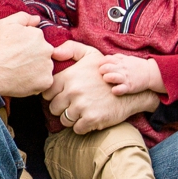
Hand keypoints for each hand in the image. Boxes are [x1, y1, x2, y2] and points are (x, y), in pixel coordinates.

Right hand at [0, 12, 55, 97]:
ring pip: (45, 66)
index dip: (26, 44)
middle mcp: (47, 50)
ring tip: (20, 70)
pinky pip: (45, 81)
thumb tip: (37, 19)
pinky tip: (24, 79)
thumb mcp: (3, 24)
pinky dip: (37, 81)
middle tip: (17, 61)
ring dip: (36, 68)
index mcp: (38, 35)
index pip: (37, 39)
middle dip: (33, 55)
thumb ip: (23, 17)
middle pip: (43, 52)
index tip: (16, 50)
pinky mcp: (46, 82)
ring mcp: (47, 66)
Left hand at [44, 49, 159, 133]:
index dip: (54, 96)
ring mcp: (82, 106)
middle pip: (54, 108)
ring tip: (83, 111)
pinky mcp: (91, 119)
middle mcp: (73, 90)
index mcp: (69, 76)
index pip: (47, 92)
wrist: (130, 92)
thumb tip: (53, 53)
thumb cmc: (106, 74)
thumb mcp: (91, 55)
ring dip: (72, 118)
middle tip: (74, 105)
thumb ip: (71, 49)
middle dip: (62, 108)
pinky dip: (82, 127)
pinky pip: (76, 129)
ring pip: (64, 120)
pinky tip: (89, 118)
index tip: (63, 96)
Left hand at [98, 54, 164, 96]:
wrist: (151, 73)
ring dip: (107, 78)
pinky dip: (115, 90)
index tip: (102, 66)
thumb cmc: (137, 66)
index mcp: (121, 61)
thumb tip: (106, 57)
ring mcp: (125, 78)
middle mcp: (122, 69)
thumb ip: (117, 57)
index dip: (101, 63)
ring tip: (108, 80)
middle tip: (104, 74)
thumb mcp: (128, 58)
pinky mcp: (129, 87)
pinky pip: (119, 89)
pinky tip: (114, 90)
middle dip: (102, 71)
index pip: (106, 59)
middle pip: (106, 68)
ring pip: (111, 77)